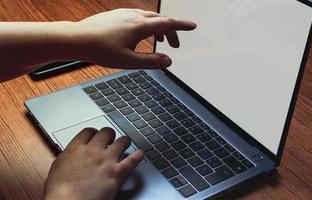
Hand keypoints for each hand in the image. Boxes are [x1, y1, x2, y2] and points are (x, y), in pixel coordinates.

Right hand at [44, 127, 142, 199]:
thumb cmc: (60, 192)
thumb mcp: (57, 168)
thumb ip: (68, 158)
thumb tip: (71, 156)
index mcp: (76, 149)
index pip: (88, 131)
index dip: (94, 132)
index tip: (96, 135)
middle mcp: (93, 151)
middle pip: (106, 132)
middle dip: (110, 135)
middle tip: (111, 138)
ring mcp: (106, 161)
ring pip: (122, 142)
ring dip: (124, 142)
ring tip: (126, 142)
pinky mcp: (117, 173)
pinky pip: (132, 160)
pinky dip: (138, 156)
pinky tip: (139, 154)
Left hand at [77, 8, 196, 67]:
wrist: (78, 39)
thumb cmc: (100, 50)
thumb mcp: (129, 61)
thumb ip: (151, 61)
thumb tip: (168, 61)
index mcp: (139, 26)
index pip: (167, 23)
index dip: (182, 26)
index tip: (193, 26)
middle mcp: (134, 16)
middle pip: (160, 20)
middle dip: (171, 31)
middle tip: (174, 45)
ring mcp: (125, 14)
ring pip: (149, 18)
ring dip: (159, 28)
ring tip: (160, 40)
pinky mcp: (117, 15)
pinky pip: (138, 17)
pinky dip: (147, 25)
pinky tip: (141, 35)